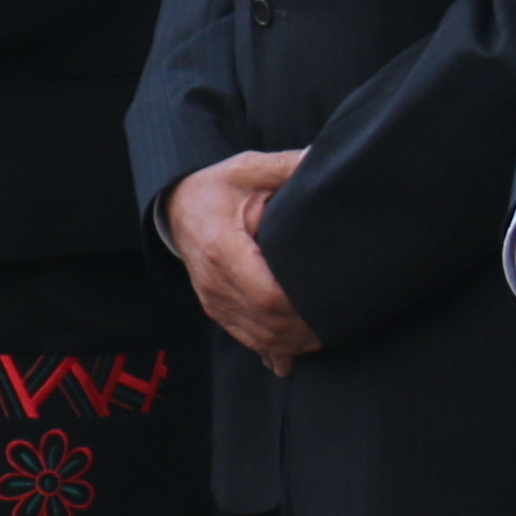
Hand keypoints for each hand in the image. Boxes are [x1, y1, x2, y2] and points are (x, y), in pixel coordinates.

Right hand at [165, 149, 316, 372]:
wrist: (175, 206)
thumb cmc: (217, 187)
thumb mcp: (248, 168)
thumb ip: (286, 165)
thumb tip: (322, 156)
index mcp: (223, 248)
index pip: (267, 295)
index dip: (301, 307)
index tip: (332, 301)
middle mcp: (214, 281)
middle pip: (265, 323)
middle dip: (303, 329)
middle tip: (340, 322)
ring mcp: (212, 299)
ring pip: (257, 337)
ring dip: (292, 342)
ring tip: (325, 335)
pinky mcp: (214, 308)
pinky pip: (244, 338)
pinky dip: (271, 350)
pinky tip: (290, 359)